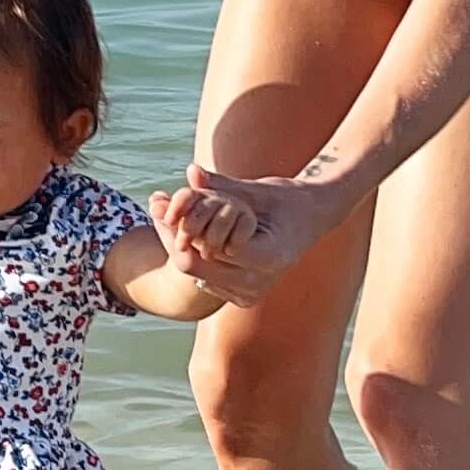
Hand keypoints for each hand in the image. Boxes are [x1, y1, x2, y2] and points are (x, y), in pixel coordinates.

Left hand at [147, 164, 342, 308]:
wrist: (308, 221)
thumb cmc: (284, 200)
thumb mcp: (254, 190)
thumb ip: (221, 185)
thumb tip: (192, 170)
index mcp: (268, 257)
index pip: (212, 249)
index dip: (190, 226)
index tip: (177, 203)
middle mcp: (259, 282)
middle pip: (197, 267)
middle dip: (178, 237)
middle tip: (160, 208)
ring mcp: (251, 294)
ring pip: (197, 275)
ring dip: (184, 248)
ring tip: (176, 220)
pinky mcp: (243, 298)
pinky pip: (206, 280)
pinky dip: (196, 258)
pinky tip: (194, 236)